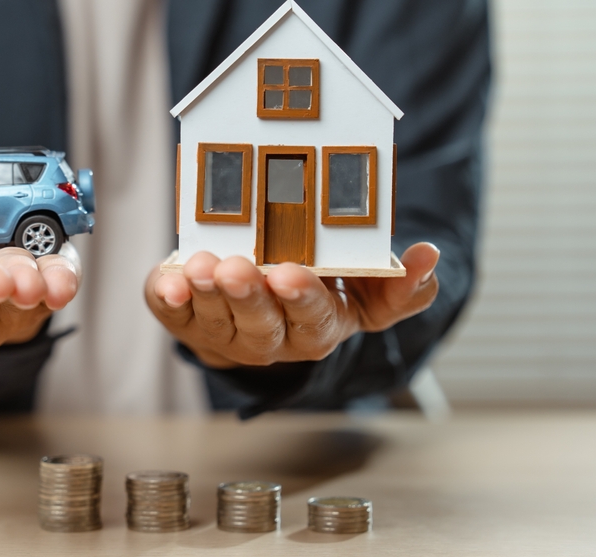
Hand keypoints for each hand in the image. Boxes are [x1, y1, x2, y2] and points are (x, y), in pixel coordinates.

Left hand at [145, 243, 439, 368]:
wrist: (262, 301)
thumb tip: (430, 258)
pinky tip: (166, 283)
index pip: (313, 319)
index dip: (301, 298)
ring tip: (201, 265)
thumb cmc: (315, 290)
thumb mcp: (365, 290)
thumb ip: (401, 284)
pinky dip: (168, 298)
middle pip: (260, 324)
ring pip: (216, 319)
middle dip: (248, 295)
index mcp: (317, 327)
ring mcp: (225, 332)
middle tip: (236, 268)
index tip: (290, 273)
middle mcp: (270, 338)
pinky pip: (174, 315)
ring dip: (207, 292)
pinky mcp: (187, 320)